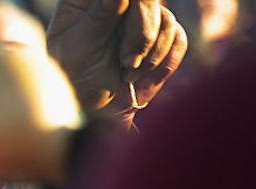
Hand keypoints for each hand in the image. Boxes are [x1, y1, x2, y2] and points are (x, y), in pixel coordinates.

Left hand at [47, 0, 187, 119]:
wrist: (95, 110)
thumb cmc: (76, 80)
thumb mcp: (78, 49)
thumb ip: (98, 17)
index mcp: (87, 0)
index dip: (133, 4)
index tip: (124, 14)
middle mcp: (118, 2)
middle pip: (148, 0)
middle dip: (142, 34)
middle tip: (126, 61)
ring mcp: (141, 18)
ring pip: (166, 19)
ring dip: (150, 54)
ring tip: (128, 73)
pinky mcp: (161, 36)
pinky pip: (179, 38)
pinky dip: (163, 63)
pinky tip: (141, 78)